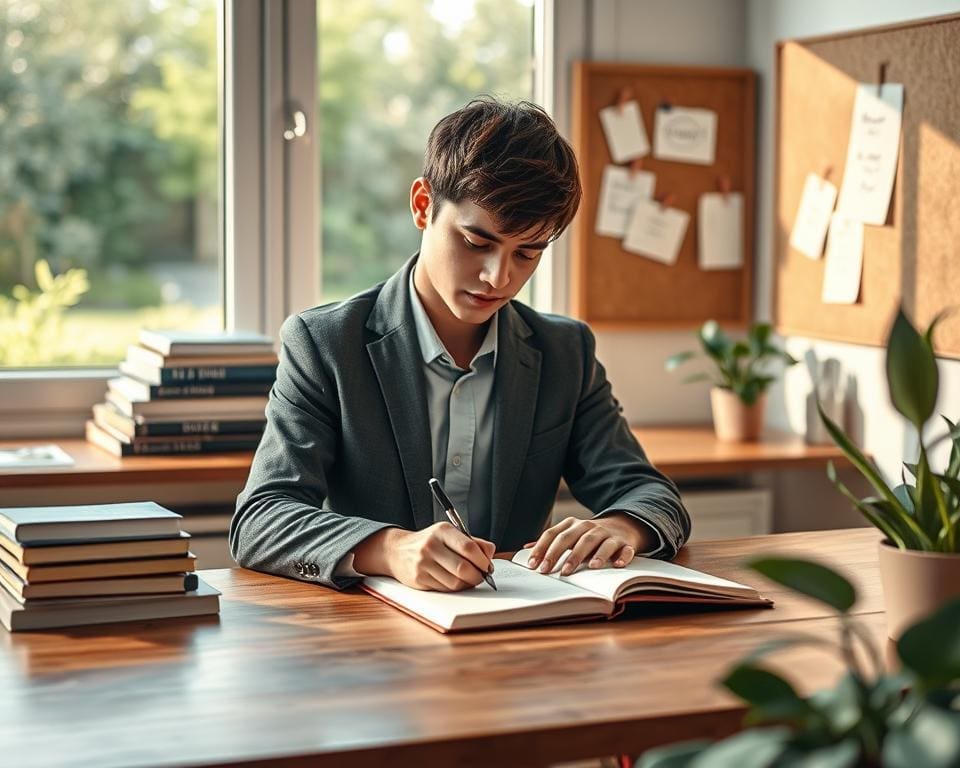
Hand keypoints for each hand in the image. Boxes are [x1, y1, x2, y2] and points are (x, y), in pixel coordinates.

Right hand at [353, 523, 494, 591]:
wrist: (397, 550)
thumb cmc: (430, 542)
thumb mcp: (449, 535)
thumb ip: (473, 542)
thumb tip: (490, 553)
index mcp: (442, 531)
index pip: (469, 547)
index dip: (483, 560)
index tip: (488, 566)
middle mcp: (431, 545)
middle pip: (463, 568)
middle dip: (478, 576)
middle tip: (482, 577)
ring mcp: (423, 563)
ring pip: (455, 582)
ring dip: (467, 584)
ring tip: (469, 579)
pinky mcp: (419, 578)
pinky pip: (445, 589)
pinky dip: (455, 588)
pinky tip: (455, 582)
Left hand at [524, 513, 651, 575]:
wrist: (622, 526)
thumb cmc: (589, 535)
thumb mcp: (570, 534)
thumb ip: (551, 541)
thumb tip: (525, 548)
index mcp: (573, 525)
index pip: (553, 534)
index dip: (542, 549)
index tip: (533, 565)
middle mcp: (589, 527)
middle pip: (573, 538)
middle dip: (560, 554)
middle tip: (549, 570)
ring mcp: (608, 534)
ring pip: (598, 542)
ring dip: (593, 554)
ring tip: (588, 568)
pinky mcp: (626, 543)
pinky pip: (625, 549)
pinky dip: (622, 556)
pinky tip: (616, 565)